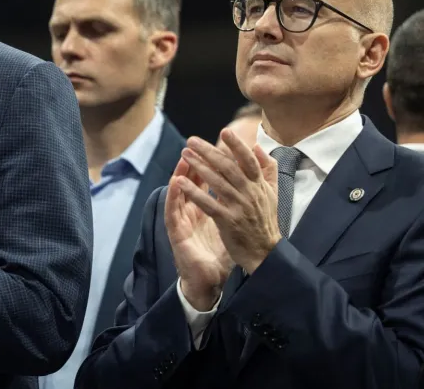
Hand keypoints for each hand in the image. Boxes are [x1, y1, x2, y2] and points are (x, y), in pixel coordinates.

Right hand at [166, 159, 232, 309]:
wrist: (210, 280)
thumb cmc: (220, 252)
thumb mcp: (232, 224)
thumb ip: (238, 205)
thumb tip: (250, 188)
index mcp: (208, 207)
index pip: (209, 181)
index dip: (213, 164)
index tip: (219, 147)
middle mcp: (193, 210)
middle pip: (193, 182)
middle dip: (195, 162)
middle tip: (195, 144)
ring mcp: (184, 220)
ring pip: (180, 192)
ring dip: (180, 173)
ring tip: (183, 157)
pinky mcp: (176, 231)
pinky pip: (173, 210)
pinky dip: (174, 196)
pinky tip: (176, 183)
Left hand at [179, 129, 280, 274]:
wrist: (265, 252)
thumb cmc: (265, 220)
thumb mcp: (273, 193)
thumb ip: (267, 168)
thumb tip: (258, 147)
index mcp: (259, 185)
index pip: (248, 160)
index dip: (237, 145)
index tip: (224, 131)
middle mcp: (250, 193)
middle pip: (228, 167)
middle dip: (209, 151)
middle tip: (191, 140)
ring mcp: (239, 207)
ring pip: (217, 182)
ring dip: (199, 167)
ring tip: (184, 154)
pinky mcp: (227, 221)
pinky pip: (208, 203)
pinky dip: (195, 192)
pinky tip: (181, 182)